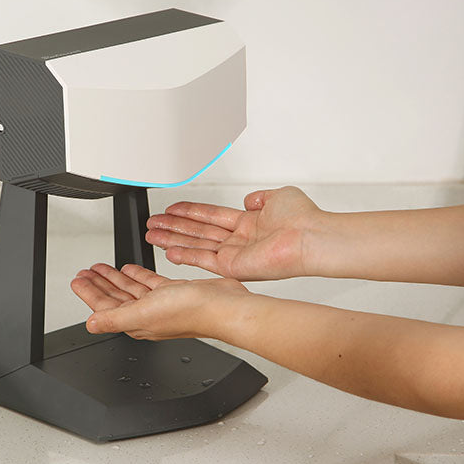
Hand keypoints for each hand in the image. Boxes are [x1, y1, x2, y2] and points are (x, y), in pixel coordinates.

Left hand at [70, 262, 250, 339]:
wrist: (224, 306)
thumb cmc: (190, 312)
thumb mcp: (143, 312)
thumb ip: (115, 318)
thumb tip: (90, 324)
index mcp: (136, 322)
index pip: (104, 307)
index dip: (89, 294)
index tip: (77, 281)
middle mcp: (146, 314)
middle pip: (114, 298)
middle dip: (98, 285)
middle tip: (84, 273)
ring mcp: (160, 304)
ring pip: (130, 290)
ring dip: (114, 279)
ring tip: (100, 268)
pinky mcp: (173, 293)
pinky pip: (149, 283)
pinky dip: (137, 276)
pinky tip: (129, 268)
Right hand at [146, 186, 322, 280]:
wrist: (310, 237)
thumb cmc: (303, 218)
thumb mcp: (278, 196)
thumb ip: (259, 197)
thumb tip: (248, 199)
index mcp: (249, 223)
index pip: (211, 217)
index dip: (189, 212)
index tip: (171, 209)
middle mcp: (240, 240)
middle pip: (198, 231)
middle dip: (173, 226)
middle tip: (153, 223)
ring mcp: (235, 255)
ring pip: (196, 245)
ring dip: (172, 240)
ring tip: (152, 235)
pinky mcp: (234, 267)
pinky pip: (203, 260)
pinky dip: (185, 256)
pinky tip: (168, 251)